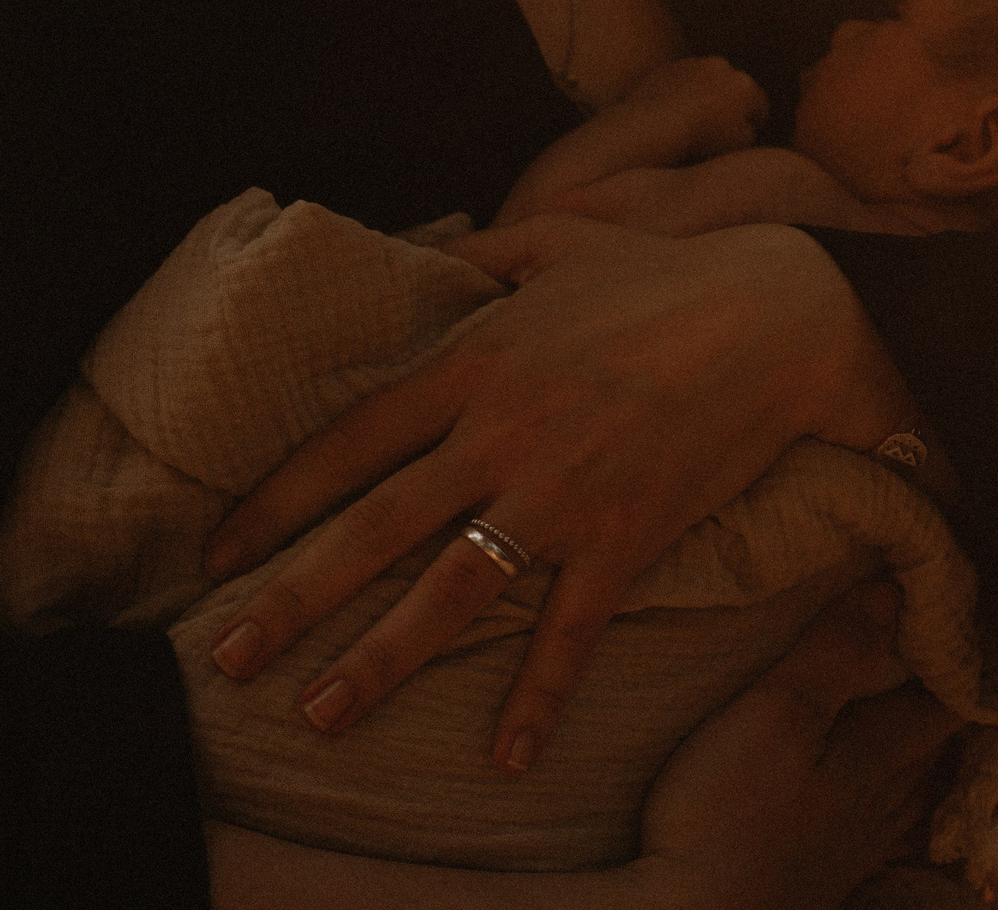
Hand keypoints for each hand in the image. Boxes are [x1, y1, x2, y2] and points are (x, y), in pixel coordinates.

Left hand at [199, 216, 918, 769]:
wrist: (779, 314)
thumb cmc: (667, 273)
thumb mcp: (560, 240)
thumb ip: (486, 252)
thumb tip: (431, 243)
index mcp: (474, 364)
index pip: (348, 442)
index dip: (275, 501)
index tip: (217, 552)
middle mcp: (498, 436)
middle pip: (373, 528)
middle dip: (290, 598)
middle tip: (226, 658)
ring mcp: (560, 495)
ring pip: (449, 593)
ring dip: (379, 661)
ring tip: (319, 715)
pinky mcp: (626, 539)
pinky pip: (570, 633)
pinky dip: (538, 698)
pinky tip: (506, 758)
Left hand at [616, 55, 768, 158]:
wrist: (654, 124)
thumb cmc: (699, 138)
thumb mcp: (739, 145)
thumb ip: (751, 131)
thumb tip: (747, 122)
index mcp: (745, 86)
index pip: (760, 106)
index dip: (754, 124)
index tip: (742, 136)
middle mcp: (723, 67)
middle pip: (735, 89)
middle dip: (731, 105)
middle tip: (718, 127)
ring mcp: (695, 63)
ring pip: (709, 81)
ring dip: (707, 95)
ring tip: (695, 120)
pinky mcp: (670, 66)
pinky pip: (683, 81)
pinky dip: (684, 92)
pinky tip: (675, 112)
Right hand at [634, 582, 964, 909]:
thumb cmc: (729, 812)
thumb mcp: (777, 712)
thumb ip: (835, 651)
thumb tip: (894, 589)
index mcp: (881, 753)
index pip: (950, 700)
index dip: (968, 659)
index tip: (971, 617)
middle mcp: (884, 800)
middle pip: (937, 743)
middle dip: (947, 696)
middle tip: (947, 653)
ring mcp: (858, 842)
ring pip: (915, 786)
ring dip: (926, 747)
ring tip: (927, 715)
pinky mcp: (828, 871)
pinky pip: (887, 825)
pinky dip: (899, 797)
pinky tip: (885, 801)